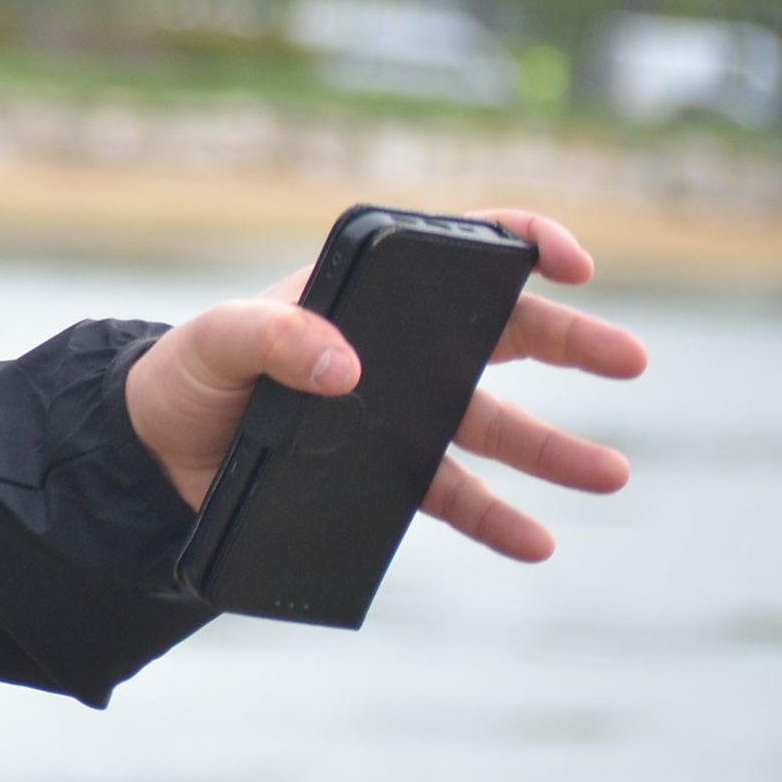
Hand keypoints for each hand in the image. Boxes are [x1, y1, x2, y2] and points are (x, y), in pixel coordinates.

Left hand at [122, 209, 645, 560]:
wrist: (151, 455)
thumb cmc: (180, 375)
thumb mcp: (213, 341)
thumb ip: (271, 336)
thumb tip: (345, 365)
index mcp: (360, 290)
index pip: (454, 245)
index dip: (521, 239)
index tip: (573, 263)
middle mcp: (390, 346)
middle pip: (500, 333)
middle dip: (571, 341)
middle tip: (630, 360)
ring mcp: (392, 410)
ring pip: (491, 423)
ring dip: (554, 448)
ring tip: (612, 474)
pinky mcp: (378, 471)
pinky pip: (452, 494)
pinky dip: (497, 518)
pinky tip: (536, 542)